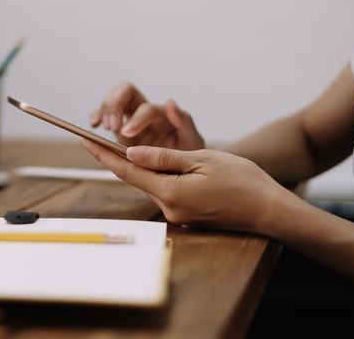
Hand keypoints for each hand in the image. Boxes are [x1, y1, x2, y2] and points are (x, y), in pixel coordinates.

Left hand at [82, 140, 288, 232]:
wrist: (269, 210)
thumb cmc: (242, 181)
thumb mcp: (202, 159)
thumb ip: (164, 157)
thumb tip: (131, 152)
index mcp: (170, 192)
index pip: (127, 170)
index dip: (103, 155)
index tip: (85, 141)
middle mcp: (169, 208)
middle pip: (138, 178)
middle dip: (122, 157)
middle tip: (103, 136)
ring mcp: (177, 215)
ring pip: (154, 184)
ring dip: (147, 166)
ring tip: (143, 146)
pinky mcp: (186, 216)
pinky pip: (167, 191)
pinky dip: (163, 176)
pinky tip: (172, 165)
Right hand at [89, 82, 204, 150]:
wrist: (182, 172)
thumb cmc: (189, 156)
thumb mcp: (193, 142)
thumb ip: (184, 122)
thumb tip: (171, 101)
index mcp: (161, 115)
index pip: (145, 108)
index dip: (135, 119)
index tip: (127, 134)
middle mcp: (144, 114)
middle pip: (126, 91)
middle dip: (115, 103)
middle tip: (111, 125)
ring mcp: (129, 122)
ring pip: (112, 101)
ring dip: (104, 110)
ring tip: (100, 126)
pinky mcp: (119, 133)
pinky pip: (103, 117)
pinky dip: (96, 116)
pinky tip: (93, 126)